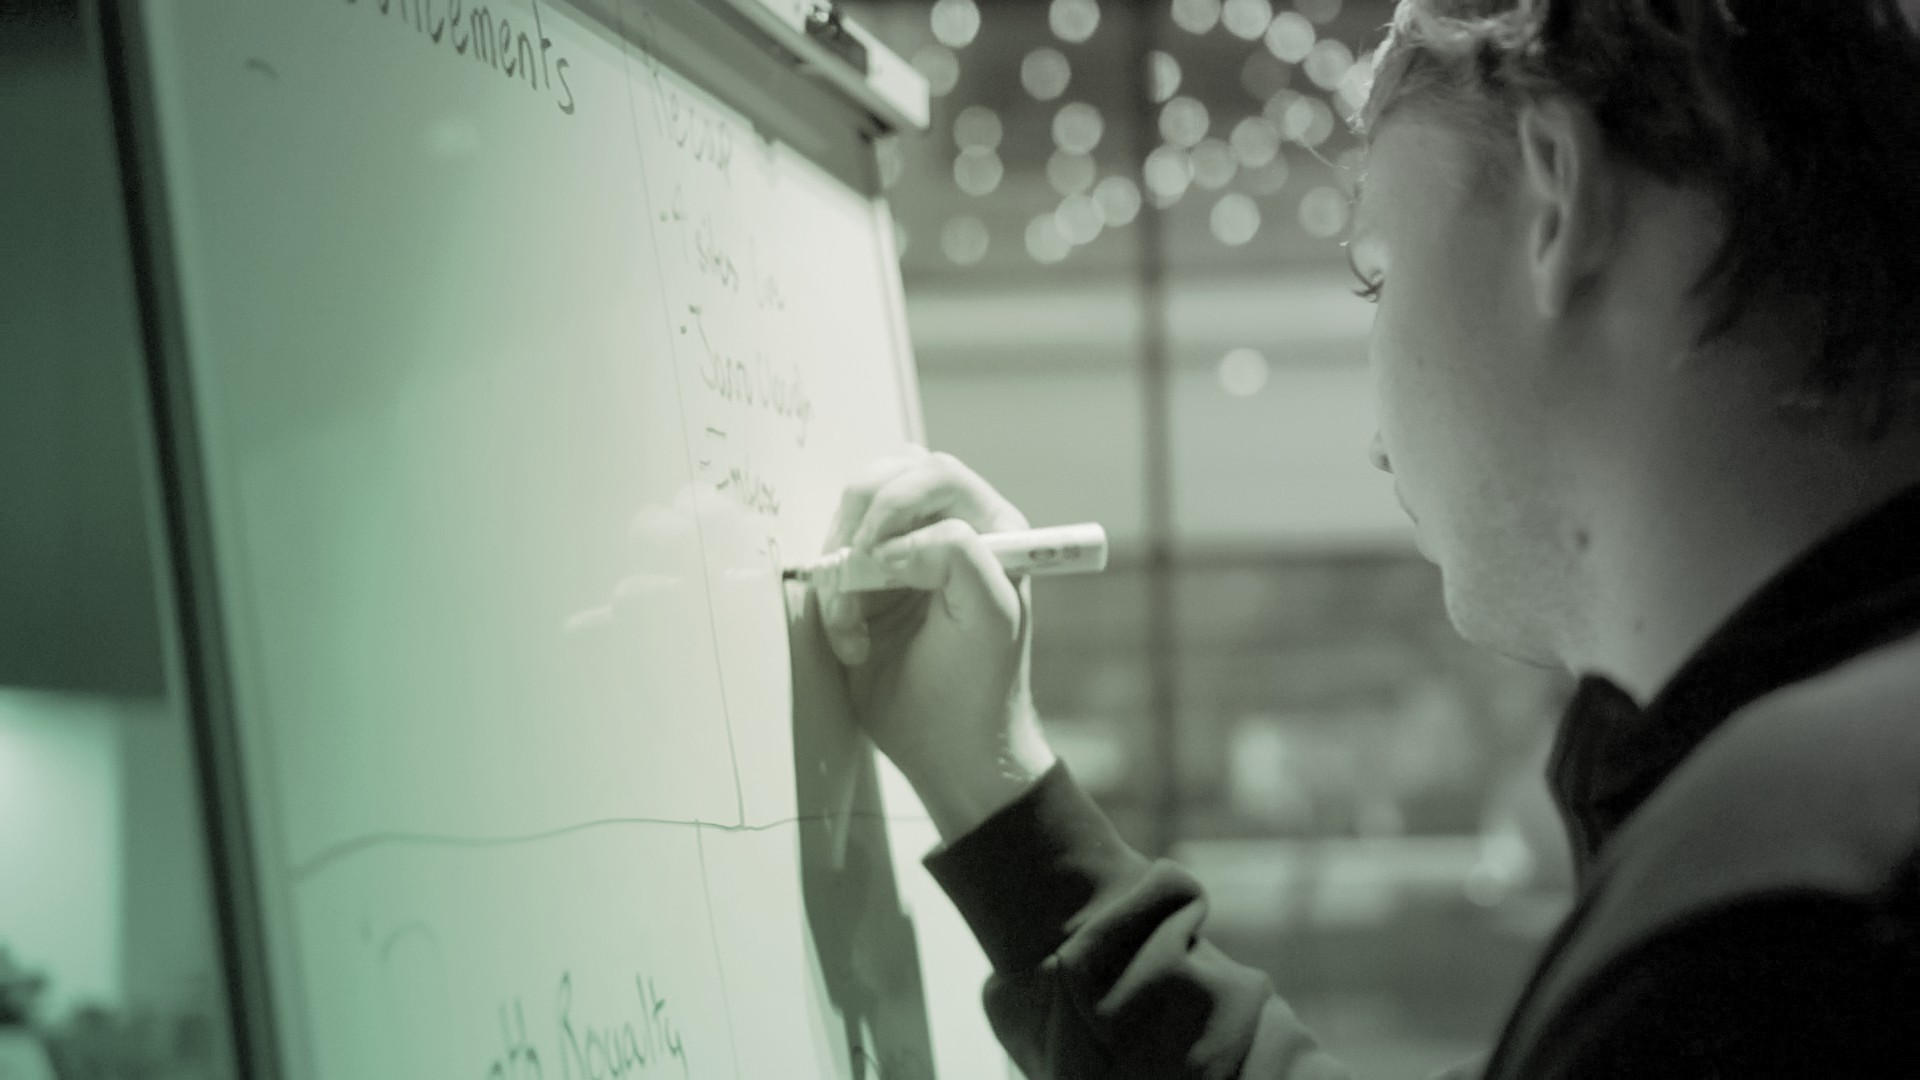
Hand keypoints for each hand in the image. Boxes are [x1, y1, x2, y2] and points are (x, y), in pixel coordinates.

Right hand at [816, 448, 1057, 839]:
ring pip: (850, 519)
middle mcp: (948, 530)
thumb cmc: (980, 686)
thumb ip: (957, 557)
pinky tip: (851, 642)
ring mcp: (904, 553)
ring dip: (840, 569)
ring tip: (852, 626)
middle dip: (856, 526)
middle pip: (884, 480)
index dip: (896, 503)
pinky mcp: (869, 583)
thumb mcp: (989, 617)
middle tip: (848, 576)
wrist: (948, 749)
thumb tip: (892, 545)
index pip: (936, 475)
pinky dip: (830, 598)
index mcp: (991, 528)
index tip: (874, 554)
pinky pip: (833, 562)